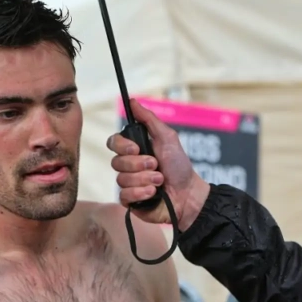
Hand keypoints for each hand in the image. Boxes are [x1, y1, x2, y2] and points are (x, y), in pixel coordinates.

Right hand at [107, 98, 209, 231]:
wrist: (188, 194)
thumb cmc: (179, 166)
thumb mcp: (167, 138)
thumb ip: (149, 119)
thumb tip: (132, 101)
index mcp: (133, 150)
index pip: (113, 143)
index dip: (122, 146)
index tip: (137, 148)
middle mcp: (128, 166)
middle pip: (116, 162)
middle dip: (139, 164)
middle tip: (156, 165)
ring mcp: (127, 183)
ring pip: (121, 179)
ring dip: (145, 179)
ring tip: (160, 181)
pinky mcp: (129, 200)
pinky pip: (124, 195)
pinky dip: (141, 193)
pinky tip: (153, 193)